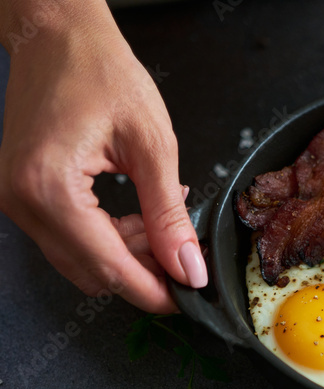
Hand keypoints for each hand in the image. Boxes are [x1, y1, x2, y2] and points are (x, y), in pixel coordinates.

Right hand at [0, 1, 205, 312]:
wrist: (57, 35)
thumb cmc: (101, 72)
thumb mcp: (153, 145)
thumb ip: (169, 214)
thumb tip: (188, 267)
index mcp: (49, 187)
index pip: (109, 267)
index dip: (154, 291)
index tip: (190, 300)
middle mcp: (21, 201)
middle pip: (92, 272)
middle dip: (145, 273)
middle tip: (186, 256)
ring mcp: (16, 200)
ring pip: (82, 260)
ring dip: (128, 254)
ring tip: (165, 223)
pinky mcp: (22, 194)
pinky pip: (71, 238)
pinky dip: (110, 237)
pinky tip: (141, 214)